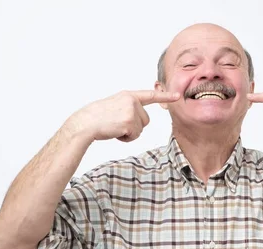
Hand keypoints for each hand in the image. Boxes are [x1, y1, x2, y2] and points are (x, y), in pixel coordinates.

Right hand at [65, 90, 179, 141]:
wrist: (84, 124)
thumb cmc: (96, 117)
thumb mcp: (114, 106)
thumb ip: (128, 108)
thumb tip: (138, 119)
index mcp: (128, 95)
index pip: (150, 96)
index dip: (165, 96)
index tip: (177, 96)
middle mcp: (131, 101)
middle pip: (145, 120)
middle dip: (134, 126)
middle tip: (116, 124)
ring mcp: (131, 110)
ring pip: (141, 128)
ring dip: (129, 132)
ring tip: (114, 127)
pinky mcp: (130, 121)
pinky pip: (134, 136)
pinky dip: (125, 138)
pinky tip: (114, 132)